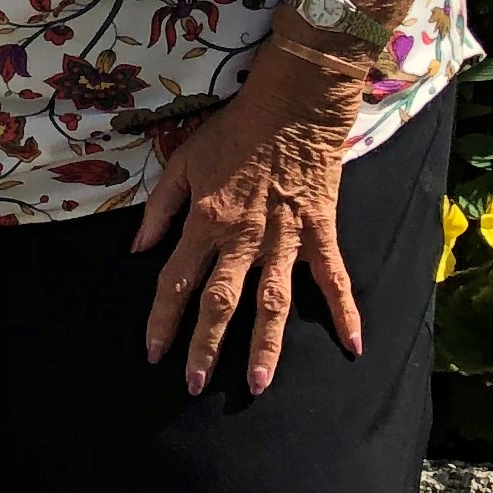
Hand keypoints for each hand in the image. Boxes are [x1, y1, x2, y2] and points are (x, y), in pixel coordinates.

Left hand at [134, 48, 367, 396]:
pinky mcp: (321, 232)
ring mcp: (286, 239)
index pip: (175, 282)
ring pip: (273, 302)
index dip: (162, 320)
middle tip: (194, 386)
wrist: (292, 106)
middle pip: (220, 303)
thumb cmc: (233, 133)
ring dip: (265, 345)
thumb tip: (139, 250)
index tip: (154, 353)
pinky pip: (334, 279)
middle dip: (205, 347)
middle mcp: (243, 239)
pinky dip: (345, 312)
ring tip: (257, 383)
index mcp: (205, 223)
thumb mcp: (181, 164)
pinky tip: (353, 346)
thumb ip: (158, 209)